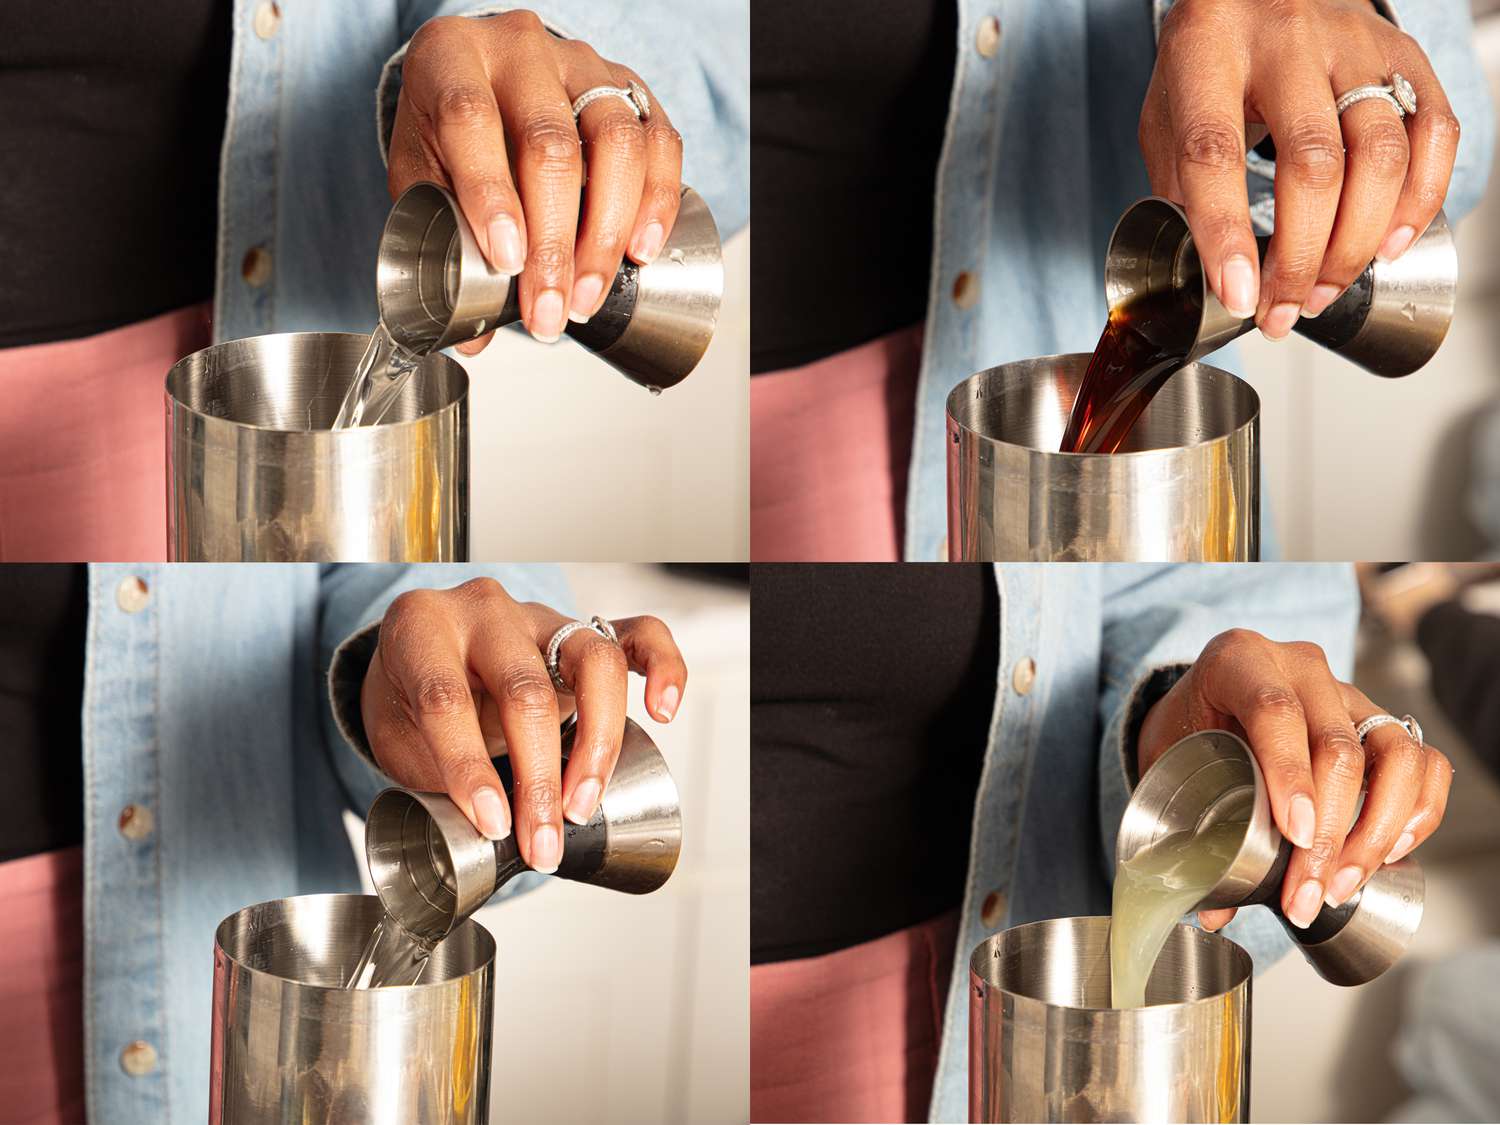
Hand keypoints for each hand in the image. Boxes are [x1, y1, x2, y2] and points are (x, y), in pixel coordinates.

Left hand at [360, 578, 686, 872]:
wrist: (423, 664)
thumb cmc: (411, 702)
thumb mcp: (398, 738)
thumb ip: (440, 775)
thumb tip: (496, 831)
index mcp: (421, 628)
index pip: (446, 697)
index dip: (469, 768)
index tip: (492, 824)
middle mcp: (484, 610)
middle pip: (525, 689)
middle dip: (540, 777)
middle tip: (542, 838)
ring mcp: (539, 615)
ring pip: (592, 661)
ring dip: (597, 743)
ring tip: (584, 802)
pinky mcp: (582, 629)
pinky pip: (637, 633)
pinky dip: (662, 667)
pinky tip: (664, 708)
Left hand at [388, 11, 683, 349]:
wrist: (488, 80)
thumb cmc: (450, 129)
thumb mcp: (423, 171)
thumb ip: (440, 240)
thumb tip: (473, 337)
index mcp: (450, 60)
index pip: (471, 120)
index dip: (492, 195)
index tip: (507, 261)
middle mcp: (520, 49)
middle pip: (551, 145)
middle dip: (555, 243)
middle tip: (551, 309)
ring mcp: (581, 66)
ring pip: (615, 142)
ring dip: (608, 232)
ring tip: (591, 293)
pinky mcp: (628, 87)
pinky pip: (659, 141)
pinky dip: (656, 201)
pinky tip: (641, 250)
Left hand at [1137, 629, 1451, 929]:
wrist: (1205, 704)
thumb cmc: (1188, 729)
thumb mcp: (1169, 760)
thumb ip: (1186, 827)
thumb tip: (1214, 911)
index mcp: (1239, 661)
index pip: (1274, 711)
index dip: (1290, 775)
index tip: (1295, 835)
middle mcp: (1301, 668)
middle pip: (1337, 746)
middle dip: (1329, 833)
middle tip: (1308, 892)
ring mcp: (1348, 693)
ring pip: (1395, 753)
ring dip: (1377, 830)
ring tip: (1342, 884)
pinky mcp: (1380, 720)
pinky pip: (1423, 761)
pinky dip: (1418, 810)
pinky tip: (1390, 851)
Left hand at [1139, 0, 1459, 337]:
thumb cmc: (1209, 62)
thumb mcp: (1166, 115)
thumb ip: (1180, 187)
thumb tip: (1212, 271)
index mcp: (1207, 55)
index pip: (1214, 153)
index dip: (1226, 234)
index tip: (1239, 296)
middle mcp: (1285, 42)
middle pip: (1312, 163)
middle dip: (1302, 257)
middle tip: (1282, 311)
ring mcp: (1352, 44)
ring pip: (1379, 154)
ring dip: (1356, 243)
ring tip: (1322, 291)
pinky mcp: (1402, 52)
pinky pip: (1433, 131)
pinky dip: (1419, 201)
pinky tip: (1387, 245)